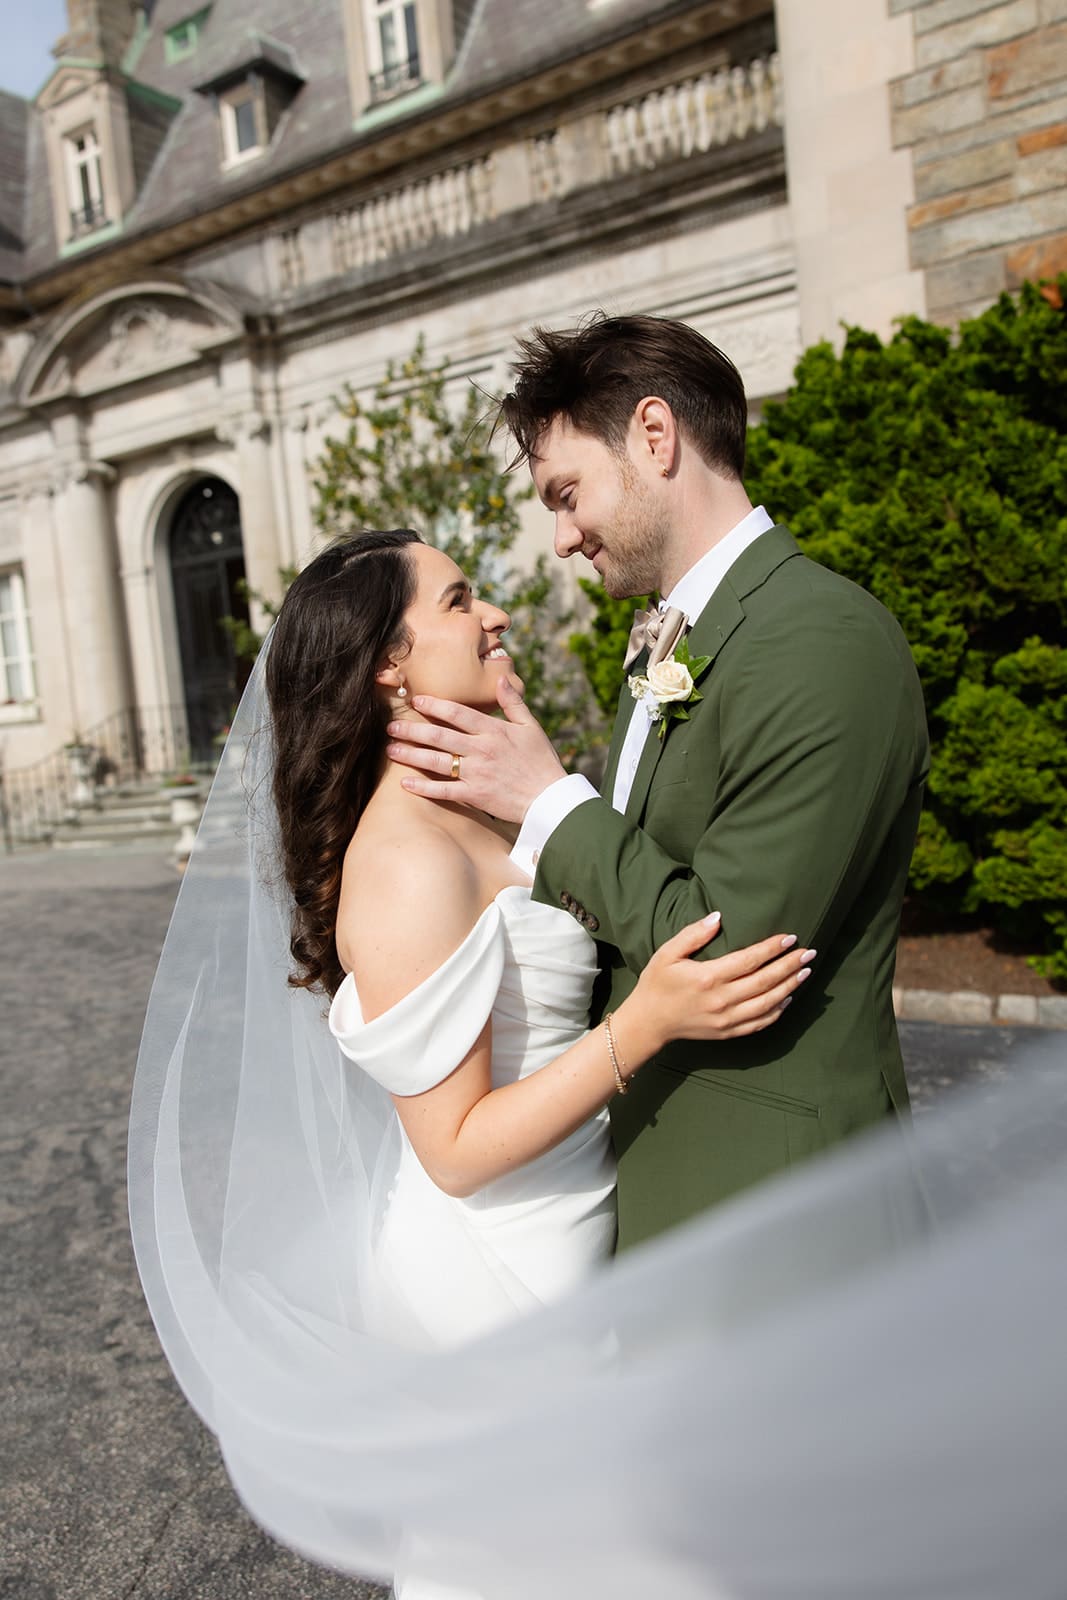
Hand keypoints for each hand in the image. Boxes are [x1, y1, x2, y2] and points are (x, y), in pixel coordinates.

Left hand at [386, 678, 566, 823]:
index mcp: (494, 731)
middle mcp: (482, 750)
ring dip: (411, 754)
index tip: (416, 699)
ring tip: (391, 749)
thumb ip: (513, 702)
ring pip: (437, 761)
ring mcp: (476, 774)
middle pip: (440, 736)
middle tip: (391, 725)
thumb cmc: (541, 761)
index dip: (435, 705)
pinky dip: (424, 788)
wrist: (550, 798)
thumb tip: (501, 677)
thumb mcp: (531, 727)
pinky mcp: (475, 796)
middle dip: (413, 729)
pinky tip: (405, 783)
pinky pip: (444, 790)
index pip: (458, 713)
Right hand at [626, 914, 814, 1053]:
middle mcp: (721, 1000)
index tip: (790, 937)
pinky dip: (777, 1011)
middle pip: (765, 981)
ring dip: (790, 987)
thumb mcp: (667, 953)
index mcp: (708, 977)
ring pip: (768, 1003)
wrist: (648, 1022)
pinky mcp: (727, 1032)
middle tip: (809, 953)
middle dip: (790, 965)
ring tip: (805, 972)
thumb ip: (693, 935)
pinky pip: (760, 1023)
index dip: (772, 948)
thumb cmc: (657, 983)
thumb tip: (718, 918)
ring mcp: (726, 1019)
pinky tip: (788, 998)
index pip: (750, 960)